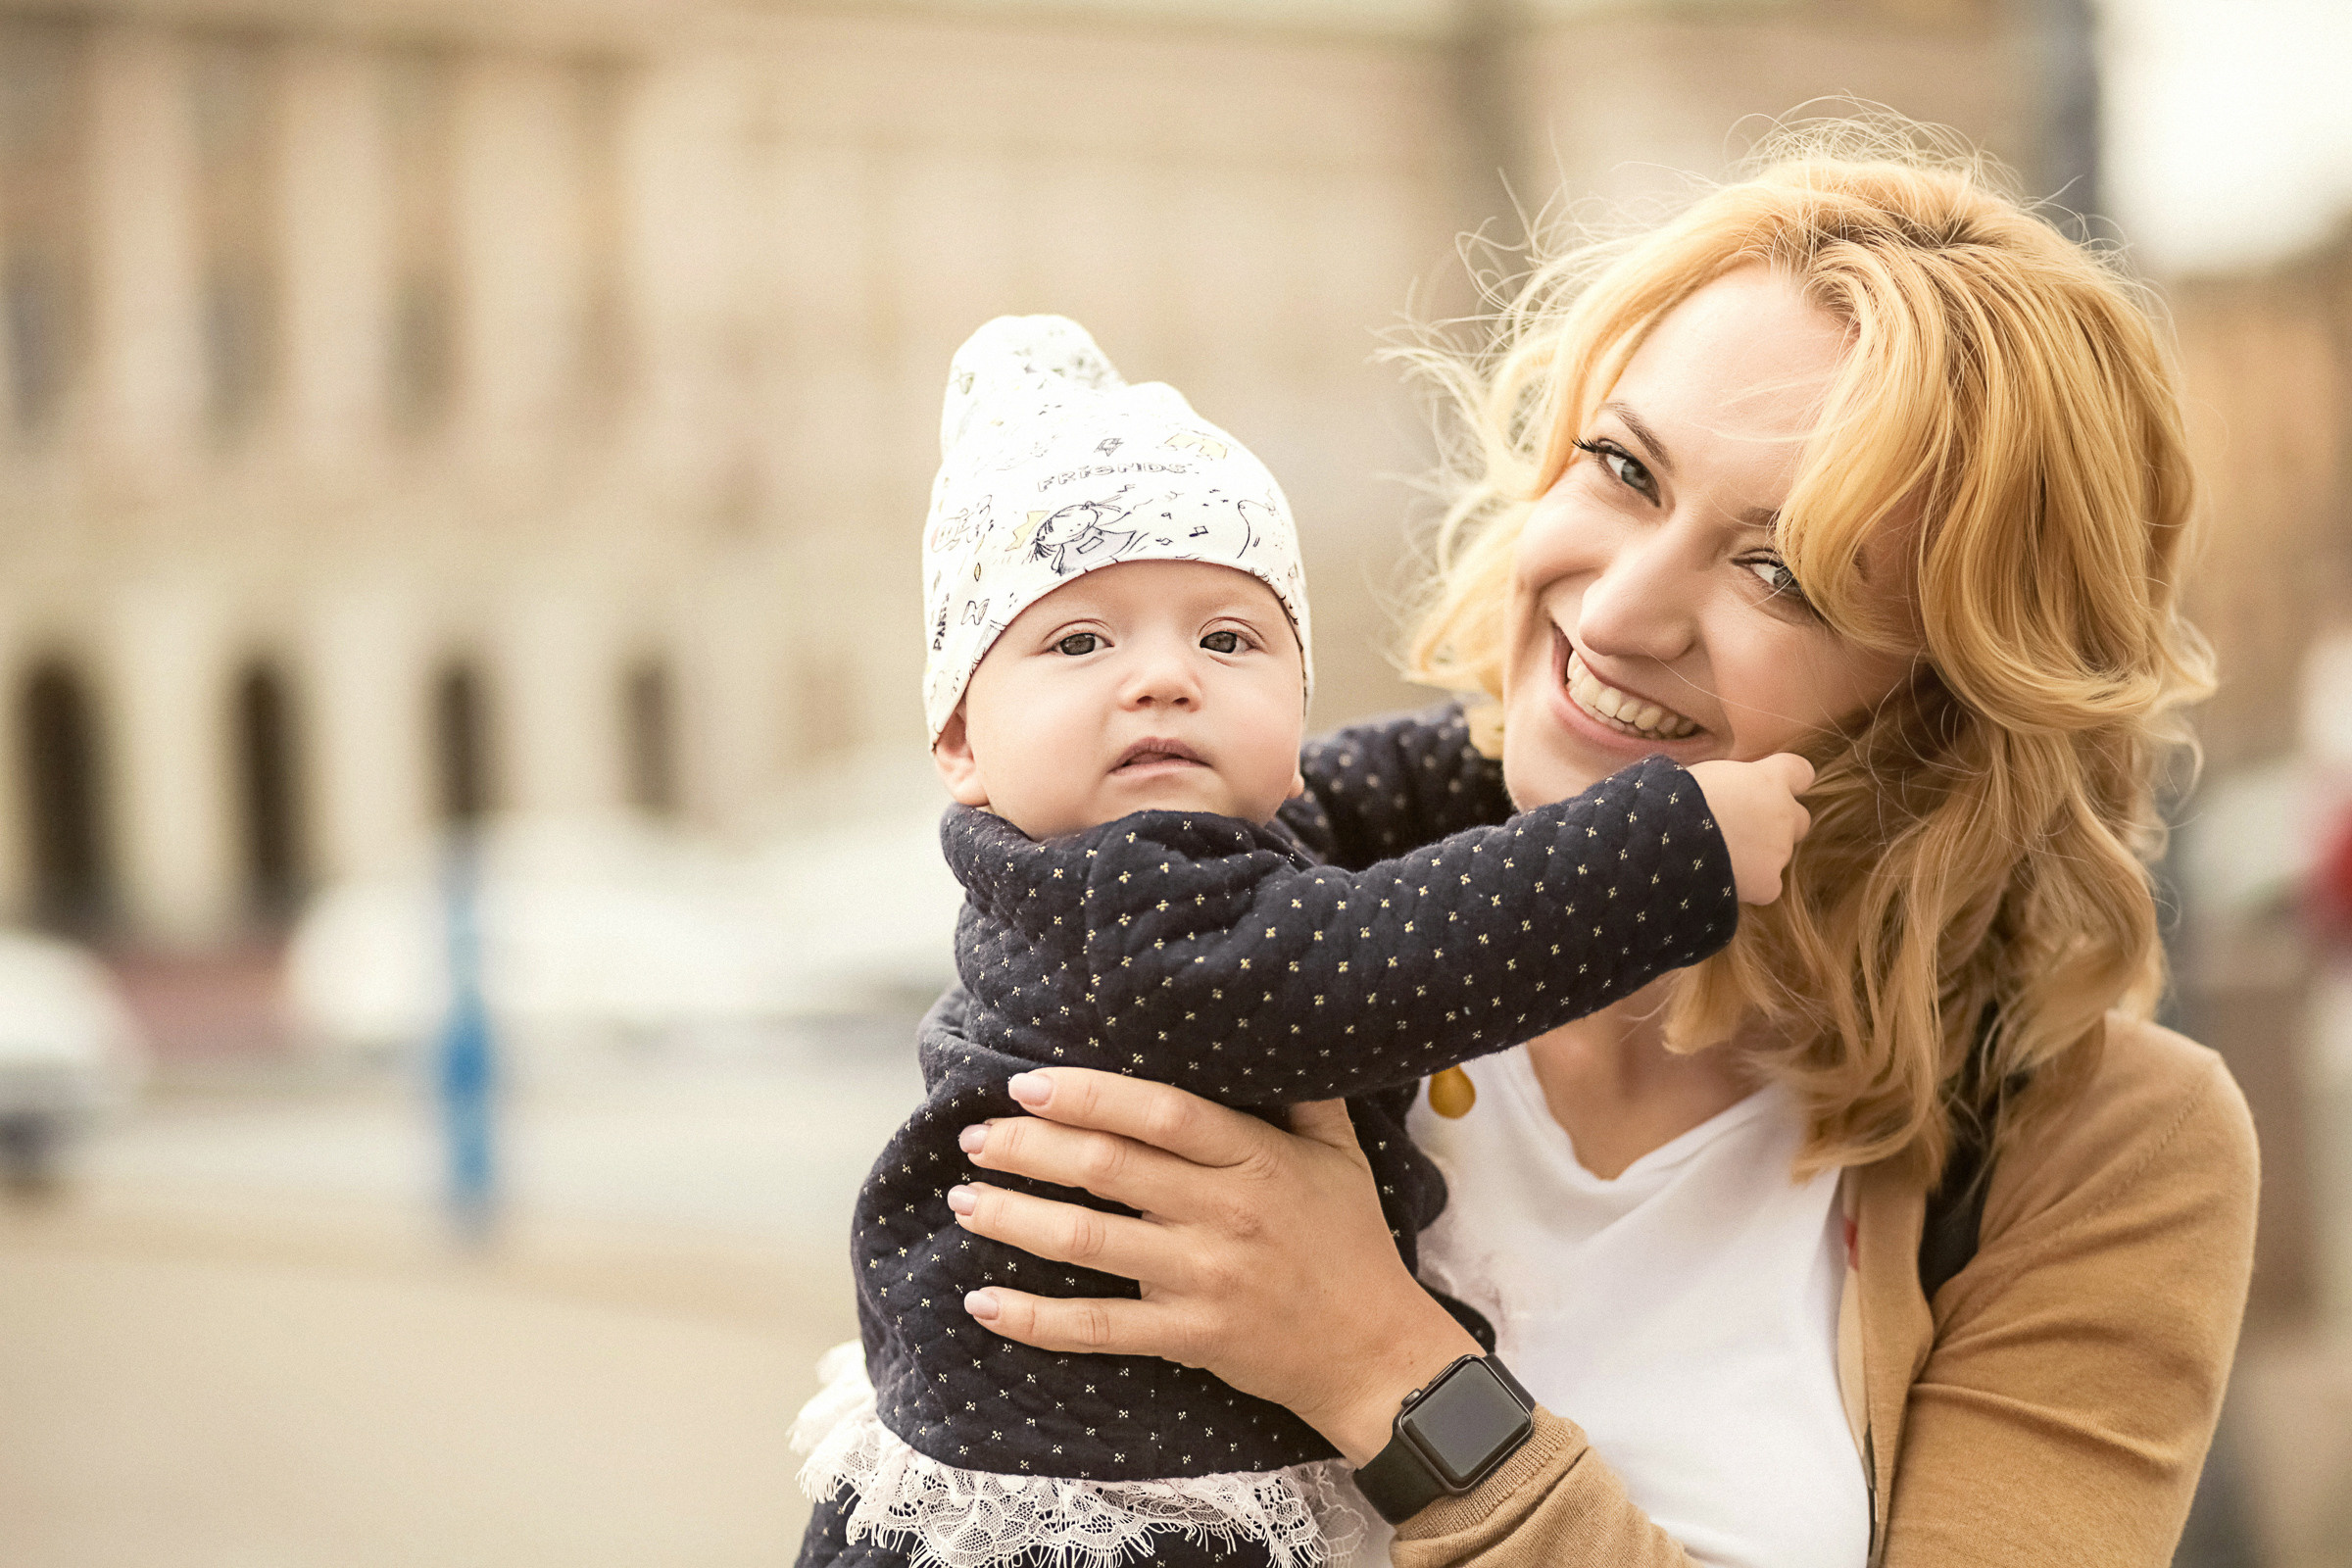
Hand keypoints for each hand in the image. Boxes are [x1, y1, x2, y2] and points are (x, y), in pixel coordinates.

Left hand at [946, 1067, 1478, 1463]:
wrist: (1376, 1354)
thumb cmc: (1351, 1243)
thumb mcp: (1340, 1154)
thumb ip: (1303, 1091)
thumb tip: (1273, 1020)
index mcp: (1257, 1159)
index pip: (1162, 1112)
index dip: (1090, 1095)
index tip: (1028, 1084)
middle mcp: (1227, 1213)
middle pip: (1110, 1168)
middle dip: (1030, 1148)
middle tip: (976, 1135)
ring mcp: (1205, 1279)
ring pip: (1090, 1243)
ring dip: (1016, 1218)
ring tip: (966, 1199)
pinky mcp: (1190, 1338)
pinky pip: (1099, 1328)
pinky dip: (1035, 1319)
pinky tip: (983, 1302)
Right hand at [1687, 753, 1813, 904]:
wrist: (1666, 839)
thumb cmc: (1675, 798)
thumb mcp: (1707, 773)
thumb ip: (1733, 781)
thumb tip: (1728, 788)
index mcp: (1769, 778)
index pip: (1801, 773)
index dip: (1788, 782)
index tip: (1771, 788)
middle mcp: (1784, 812)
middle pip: (1799, 818)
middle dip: (1778, 824)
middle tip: (1743, 829)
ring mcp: (1780, 850)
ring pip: (1780, 854)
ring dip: (1760, 855)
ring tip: (1721, 855)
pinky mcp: (1769, 883)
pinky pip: (1767, 886)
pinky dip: (1752, 886)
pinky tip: (1724, 879)